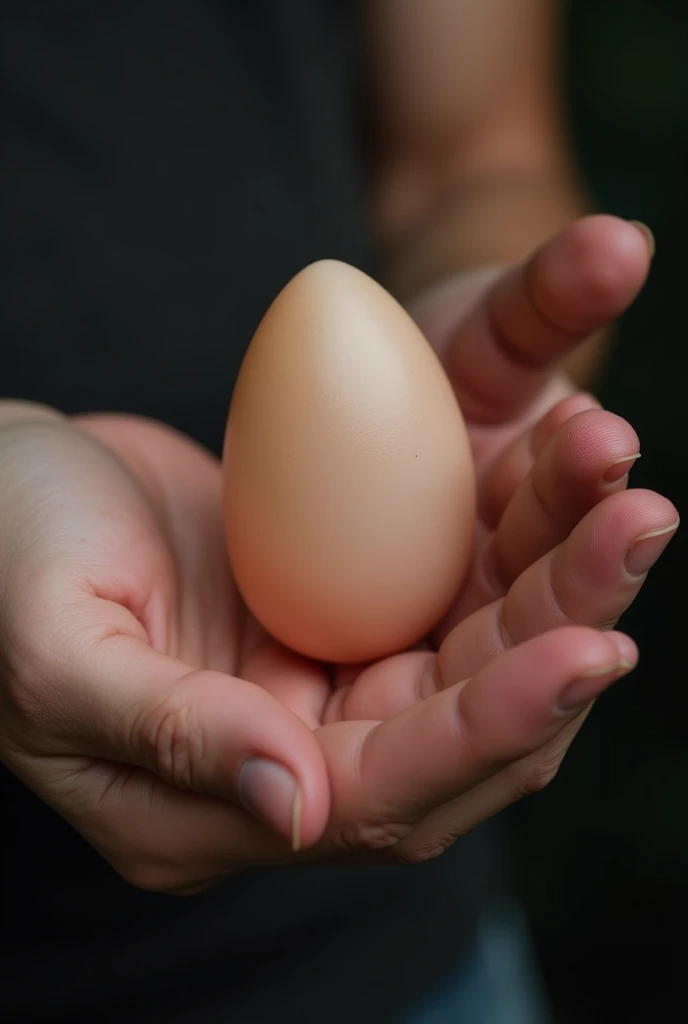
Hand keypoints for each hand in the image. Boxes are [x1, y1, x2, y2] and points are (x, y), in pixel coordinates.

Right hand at [0, 405, 658, 893]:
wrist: (4, 484)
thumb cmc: (6, 561)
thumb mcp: (63, 653)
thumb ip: (172, 734)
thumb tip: (294, 806)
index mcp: (218, 807)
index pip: (388, 792)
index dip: (493, 726)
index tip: (590, 649)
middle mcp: (292, 756)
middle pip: (465, 725)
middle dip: (563, 638)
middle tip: (640, 528)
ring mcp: (321, 682)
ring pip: (476, 653)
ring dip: (559, 583)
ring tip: (629, 497)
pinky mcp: (337, 609)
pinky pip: (449, 589)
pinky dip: (511, 543)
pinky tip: (558, 479)